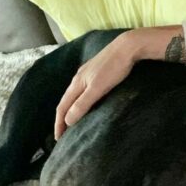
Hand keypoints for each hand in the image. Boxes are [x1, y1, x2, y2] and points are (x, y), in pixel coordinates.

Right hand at [54, 25, 184, 139]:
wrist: (128, 47)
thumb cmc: (114, 68)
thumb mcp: (97, 88)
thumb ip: (82, 104)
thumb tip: (67, 121)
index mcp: (76, 83)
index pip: (62, 107)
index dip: (59, 124)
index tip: (57, 139)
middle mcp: (78, 78)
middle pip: (66, 101)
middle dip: (62, 118)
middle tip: (62, 133)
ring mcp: (87, 73)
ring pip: (74, 94)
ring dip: (71, 108)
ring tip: (72, 120)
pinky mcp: (97, 71)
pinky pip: (83, 89)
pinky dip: (80, 100)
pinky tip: (87, 102)